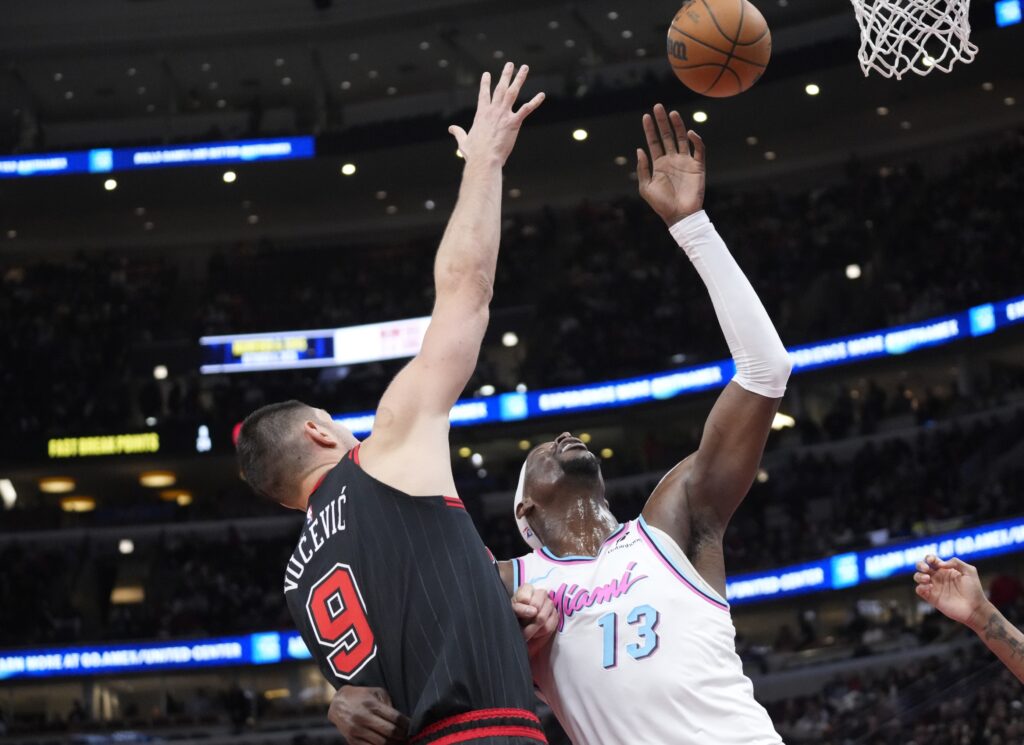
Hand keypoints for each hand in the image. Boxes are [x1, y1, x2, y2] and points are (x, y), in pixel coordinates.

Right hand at [327, 686, 409, 744]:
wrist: (337, 703)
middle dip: (402, 735)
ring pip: (381, 743)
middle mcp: (364, 718)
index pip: (395, 717)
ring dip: (394, 744)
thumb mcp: (376, 693)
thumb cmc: (361, 696)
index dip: (406, 724)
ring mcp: (357, 730)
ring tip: (400, 742)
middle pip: (389, 731)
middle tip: (408, 736)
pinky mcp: (352, 740)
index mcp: (371, 704)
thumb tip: (401, 720)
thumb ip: (388, 704)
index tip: (412, 727)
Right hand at [448, 63, 544, 166]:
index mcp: (481, 114)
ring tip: (524, 68)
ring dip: (519, 79)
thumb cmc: (473, 153)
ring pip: (512, 92)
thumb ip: (458, 132)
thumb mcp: (463, 141)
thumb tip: (451, 128)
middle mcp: (493, 111)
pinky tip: (542, 95)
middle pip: (500, 88)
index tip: (487, 74)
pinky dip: (535, 102)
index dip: (485, 83)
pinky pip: (526, 109)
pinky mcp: (514, 123)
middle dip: (505, 75)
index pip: (484, 94)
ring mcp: (503, 115)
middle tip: (510, 64)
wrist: (483, 159)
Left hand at [512, 583, 558, 657]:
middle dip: (527, 620)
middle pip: (537, 607)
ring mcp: (550, 604)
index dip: (521, 609)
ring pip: (543, 618)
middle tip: (522, 626)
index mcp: (528, 588)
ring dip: (533, 629)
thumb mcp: (512, 609)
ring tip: (527, 632)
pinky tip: (534, 634)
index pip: (525, 598)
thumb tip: (534, 611)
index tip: (516, 616)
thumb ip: (519, 608)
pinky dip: (540, 634)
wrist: (520, 623)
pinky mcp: (555, 616)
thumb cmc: (515, 613)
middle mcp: (541, 593)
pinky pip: (549, 627)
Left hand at [636, 103, 705, 226]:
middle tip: (658, 106)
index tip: (646, 116)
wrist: (679, 216)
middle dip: (662, 122)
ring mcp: (685, 162)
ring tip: (672, 113)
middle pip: (667, 136)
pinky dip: (696, 140)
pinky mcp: (698, 166)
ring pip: (682, 138)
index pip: (654, 142)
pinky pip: (699, 149)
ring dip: (678, 126)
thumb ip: (642, 169)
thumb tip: (640, 149)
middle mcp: (672, 160)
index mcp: (659, 164)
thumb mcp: (646, 187)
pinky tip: (690, 133)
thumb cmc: (661, 204)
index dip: (650, 129)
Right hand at [914, 555, 992, 631]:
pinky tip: (930, 587)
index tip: (933, 561)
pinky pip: (919, 590)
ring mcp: (934, 588)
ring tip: (928, 579)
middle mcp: (938, 578)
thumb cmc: (974, 590)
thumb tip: (941, 564)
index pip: (932, 560)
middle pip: (921, 567)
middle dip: (920, 565)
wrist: (975, 608)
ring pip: (917, 577)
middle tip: (926, 568)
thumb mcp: (969, 571)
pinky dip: (920, 587)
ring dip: (919, 576)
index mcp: (945, 570)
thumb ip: (956, 562)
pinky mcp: (931, 598)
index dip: (929, 558)